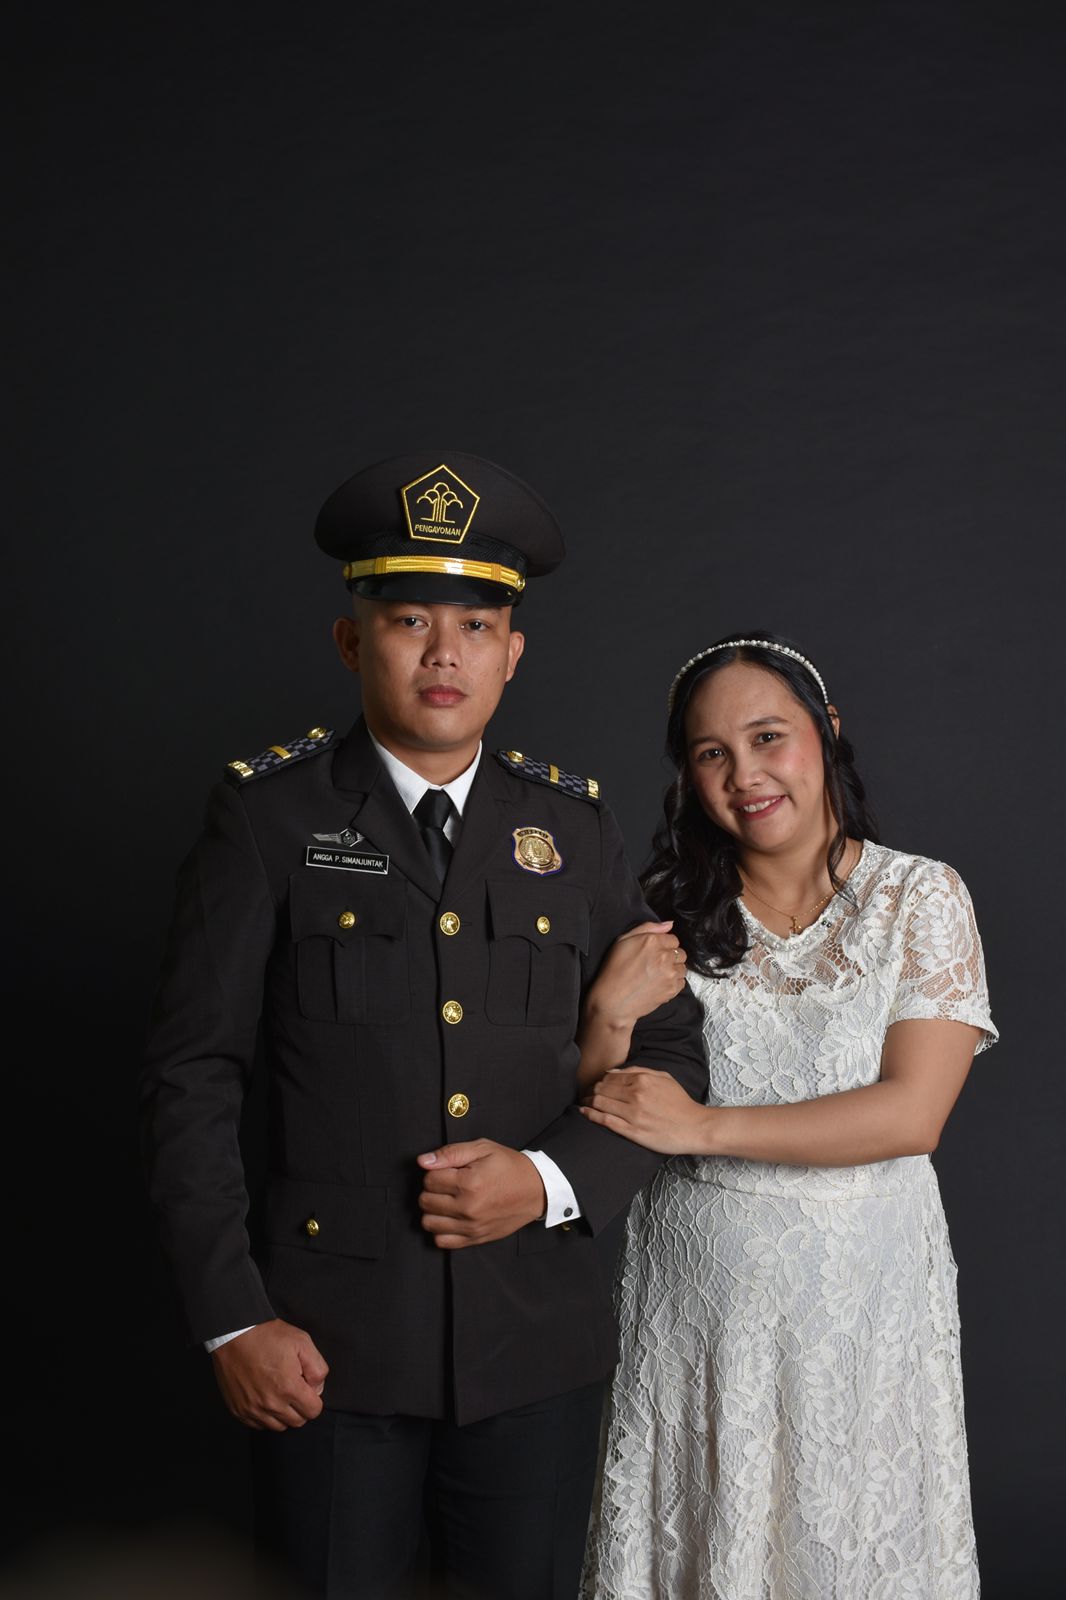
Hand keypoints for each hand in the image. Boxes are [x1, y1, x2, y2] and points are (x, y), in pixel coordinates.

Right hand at [211, 1318, 328, 1430]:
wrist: (234, 1334)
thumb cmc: (268, 1336)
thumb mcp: (302, 1342)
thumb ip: (317, 1369)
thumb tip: (317, 1389)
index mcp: (288, 1387)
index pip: (313, 1411)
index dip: (314, 1398)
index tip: (306, 1387)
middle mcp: (270, 1404)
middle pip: (297, 1422)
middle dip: (300, 1407)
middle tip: (294, 1388)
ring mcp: (252, 1409)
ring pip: (278, 1426)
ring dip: (283, 1414)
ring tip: (278, 1393)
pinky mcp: (239, 1410)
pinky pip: (258, 1425)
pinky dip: (264, 1416)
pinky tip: (264, 1398)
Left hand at [417, 1140, 547, 1248]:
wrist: (536, 1190)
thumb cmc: (509, 1166)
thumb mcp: (483, 1149)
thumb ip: (451, 1153)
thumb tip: (423, 1161)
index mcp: (469, 1183)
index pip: (428, 1180)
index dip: (434, 1171)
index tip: (447, 1170)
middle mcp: (468, 1208)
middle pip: (425, 1201)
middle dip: (432, 1190)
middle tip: (447, 1184)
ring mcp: (471, 1226)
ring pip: (429, 1222)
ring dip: (433, 1210)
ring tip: (447, 1200)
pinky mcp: (475, 1239)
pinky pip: (442, 1242)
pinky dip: (441, 1230)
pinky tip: (450, 1217)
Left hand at [579, 1067, 714, 1154]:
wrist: (694, 1127)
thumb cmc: (680, 1102)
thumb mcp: (663, 1077)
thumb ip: (638, 1071)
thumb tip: (612, 1071)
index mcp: (642, 1080)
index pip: (610, 1078)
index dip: (599, 1081)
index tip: (595, 1086)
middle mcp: (635, 1095)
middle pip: (601, 1089)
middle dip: (590, 1091)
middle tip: (586, 1095)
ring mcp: (633, 1114)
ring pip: (600, 1104)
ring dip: (587, 1102)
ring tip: (583, 1104)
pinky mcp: (632, 1131)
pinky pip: (605, 1121)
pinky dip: (591, 1115)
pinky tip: (584, 1113)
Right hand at [584, 920, 687, 1029]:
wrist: (613, 1001)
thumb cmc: (614, 970)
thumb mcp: (623, 940)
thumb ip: (648, 927)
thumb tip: (669, 924)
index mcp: (653, 941)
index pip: (672, 938)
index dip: (663, 945)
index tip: (654, 952)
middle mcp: (664, 956)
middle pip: (680, 952)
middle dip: (670, 956)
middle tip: (655, 964)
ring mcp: (670, 974)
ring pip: (682, 967)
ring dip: (673, 970)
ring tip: (657, 975)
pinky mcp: (672, 989)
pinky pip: (682, 982)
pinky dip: (673, 983)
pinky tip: (659, 984)